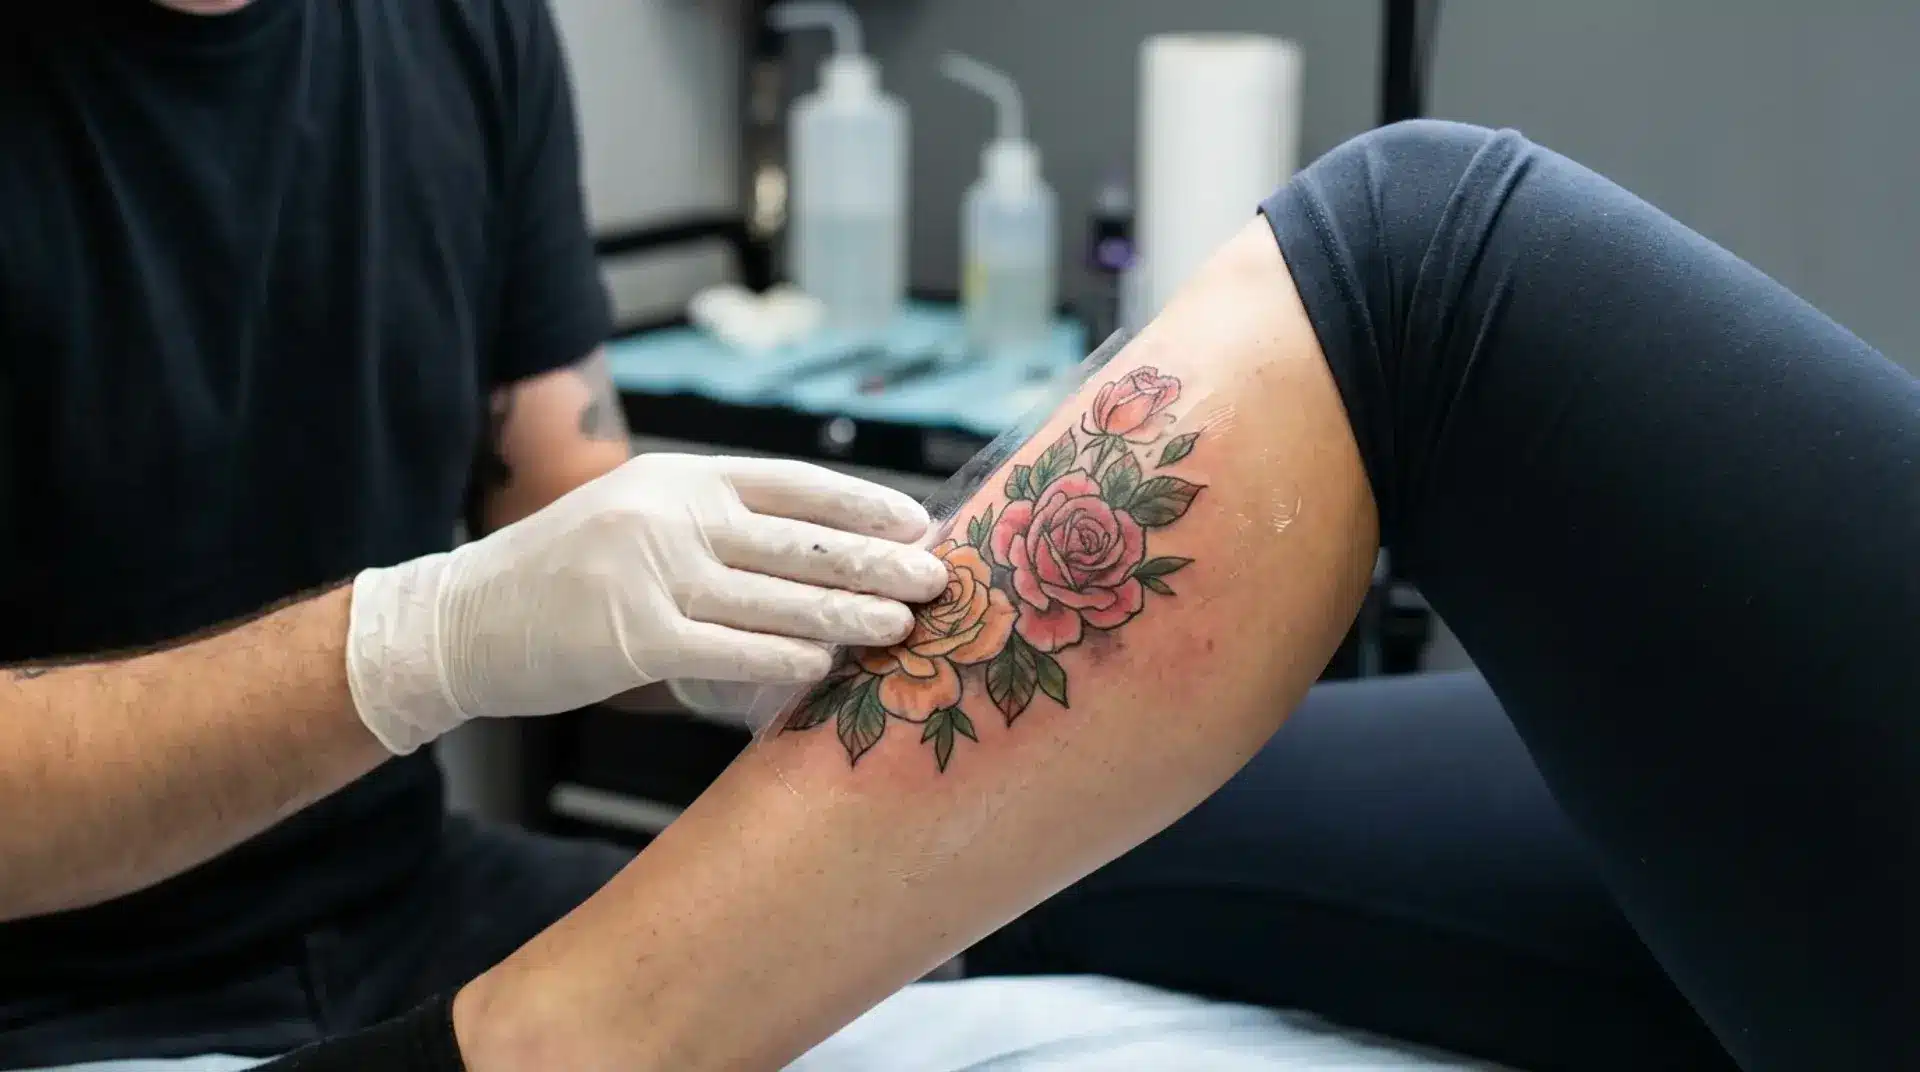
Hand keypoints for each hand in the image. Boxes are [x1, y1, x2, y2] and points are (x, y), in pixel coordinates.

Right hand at [346, 454, 945, 752]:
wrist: (459, 619)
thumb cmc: (563, 577)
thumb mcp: (638, 518)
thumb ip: (716, 525)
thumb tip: (819, 551)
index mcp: (679, 476)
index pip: (793, 484)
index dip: (862, 505)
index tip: (918, 523)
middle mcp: (671, 515)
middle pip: (800, 541)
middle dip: (877, 562)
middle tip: (936, 582)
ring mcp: (651, 573)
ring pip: (778, 597)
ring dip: (851, 613)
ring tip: (903, 626)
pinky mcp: (633, 636)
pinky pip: (732, 649)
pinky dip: (786, 657)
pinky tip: (828, 662)